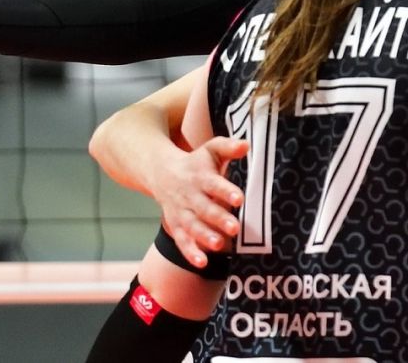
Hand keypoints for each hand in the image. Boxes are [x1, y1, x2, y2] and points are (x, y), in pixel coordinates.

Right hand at [149, 136, 247, 267]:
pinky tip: (202, 263)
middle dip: (219, 219)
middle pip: (204, 209)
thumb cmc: (196, 163)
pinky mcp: (176, 226)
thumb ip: (228, 146)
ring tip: (219, 245)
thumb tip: (246, 144)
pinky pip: (182, 241)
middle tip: (235, 228)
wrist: (161, 174)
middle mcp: (190, 196)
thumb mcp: (211, 149)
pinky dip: (190, 253)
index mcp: (200, 177)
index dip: (226, 191)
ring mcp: (182, 213)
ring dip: (205, 237)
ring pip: (192, 227)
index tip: (240, 198)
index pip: (214, 184)